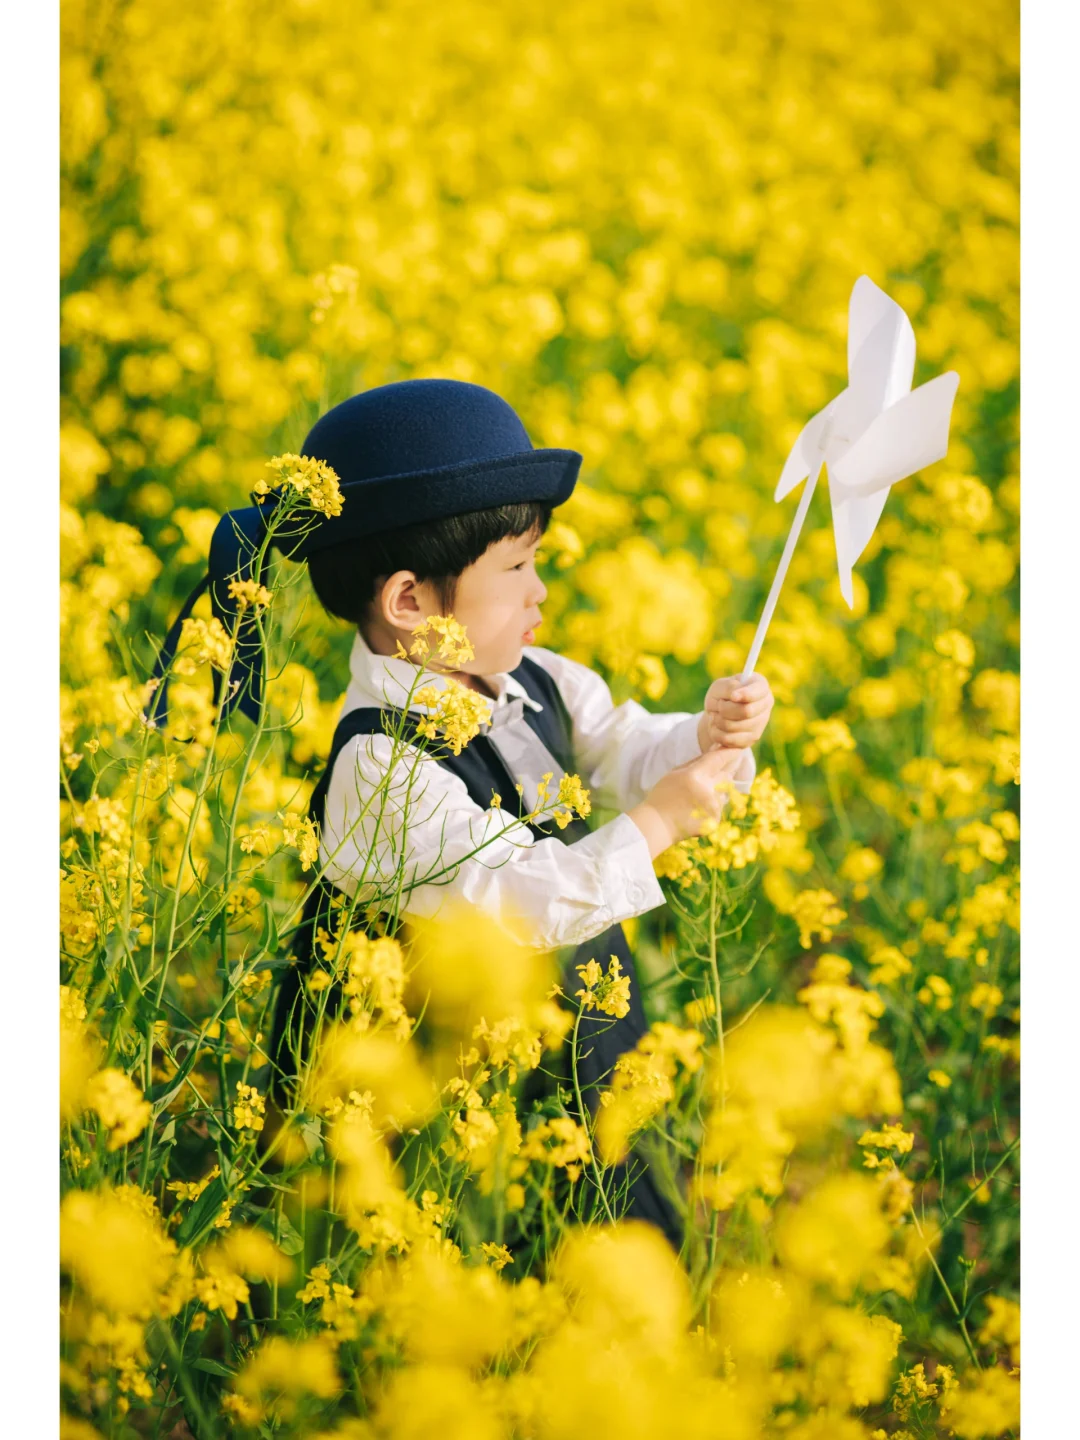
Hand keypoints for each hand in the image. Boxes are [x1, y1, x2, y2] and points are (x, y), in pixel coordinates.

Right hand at [628, 746, 747, 857]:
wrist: (657, 825)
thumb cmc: (663, 796)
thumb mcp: (675, 773)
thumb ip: (697, 761)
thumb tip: (716, 749)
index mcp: (695, 776)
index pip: (719, 759)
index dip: (730, 752)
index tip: (738, 748)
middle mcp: (707, 791)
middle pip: (727, 774)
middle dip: (724, 771)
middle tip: (714, 773)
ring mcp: (713, 807)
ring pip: (725, 791)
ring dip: (717, 790)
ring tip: (698, 796)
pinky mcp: (715, 820)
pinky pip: (721, 806)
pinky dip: (713, 805)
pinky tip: (697, 809)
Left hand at [700, 672, 773, 750]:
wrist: (718, 713)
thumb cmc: (721, 695)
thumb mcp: (720, 686)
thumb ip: (729, 687)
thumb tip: (736, 695)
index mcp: (761, 686)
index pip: (758, 691)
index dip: (746, 694)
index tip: (733, 696)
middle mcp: (766, 704)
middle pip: (746, 711)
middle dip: (725, 709)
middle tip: (719, 704)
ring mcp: (761, 723)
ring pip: (735, 727)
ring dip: (718, 720)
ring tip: (716, 715)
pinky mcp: (751, 739)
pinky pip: (729, 739)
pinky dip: (716, 733)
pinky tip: (716, 726)